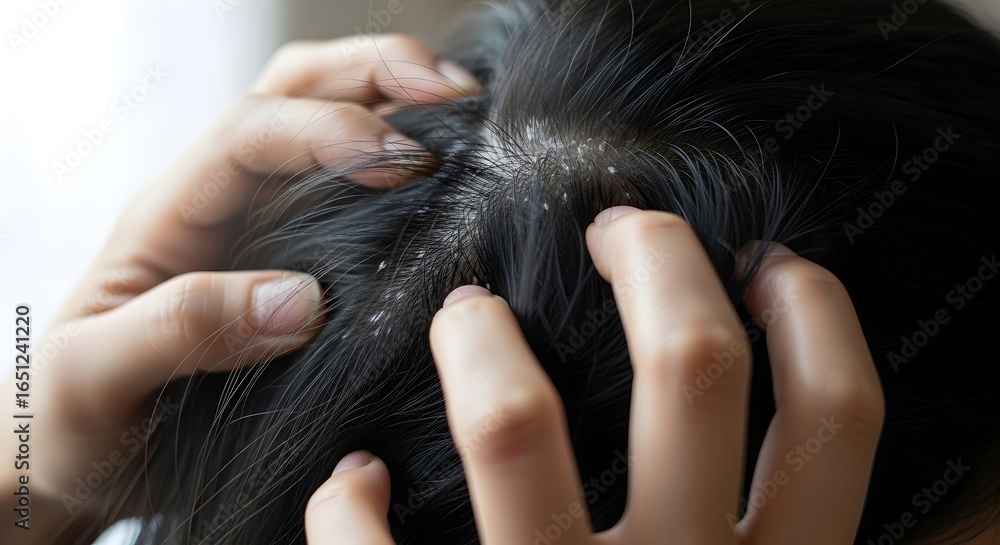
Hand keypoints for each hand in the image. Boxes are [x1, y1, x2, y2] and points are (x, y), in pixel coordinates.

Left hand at [1, 34, 479, 543]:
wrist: (85, 456)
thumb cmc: (76, 419)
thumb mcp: (93, 380)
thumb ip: (179, 330)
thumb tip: (300, 301)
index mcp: (168, 215)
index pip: (248, 134)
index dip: (329, 131)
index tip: (403, 164)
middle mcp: (218, 202)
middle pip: (293, 91)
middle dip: (375, 73)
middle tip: (454, 94)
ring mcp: (261, 226)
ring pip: (326, 118)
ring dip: (395, 96)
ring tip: (467, 112)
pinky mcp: (297, 258)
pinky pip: (353, 188)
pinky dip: (402, 155)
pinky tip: (449, 174)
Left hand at [304, 206, 884, 543]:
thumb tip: (843, 466)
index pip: (838, 419)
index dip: (816, 316)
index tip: (771, 261)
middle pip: (693, 369)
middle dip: (658, 264)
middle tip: (618, 227)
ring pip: (519, 424)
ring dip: (483, 343)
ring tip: (467, 311)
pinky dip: (354, 506)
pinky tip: (356, 481)